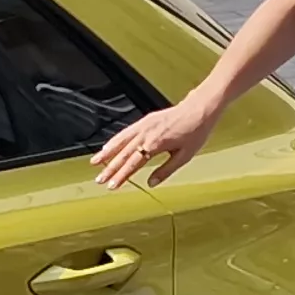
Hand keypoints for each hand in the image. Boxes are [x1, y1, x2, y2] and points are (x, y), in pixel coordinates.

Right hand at [95, 98, 218, 187]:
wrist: (199, 109)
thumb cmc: (195, 132)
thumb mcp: (184, 156)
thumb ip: (165, 170)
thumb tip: (150, 183)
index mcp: (156, 144)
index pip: (134, 163)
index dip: (122, 175)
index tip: (112, 186)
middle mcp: (147, 134)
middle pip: (124, 154)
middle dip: (110, 168)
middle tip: (100, 180)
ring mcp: (144, 126)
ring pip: (120, 141)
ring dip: (106, 153)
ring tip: (95, 163)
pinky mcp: (145, 120)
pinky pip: (126, 132)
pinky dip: (115, 140)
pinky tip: (107, 147)